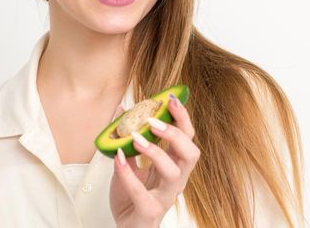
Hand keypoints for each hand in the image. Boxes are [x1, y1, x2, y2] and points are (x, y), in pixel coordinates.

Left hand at [109, 94, 200, 227]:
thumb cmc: (131, 198)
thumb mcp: (128, 163)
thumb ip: (126, 140)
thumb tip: (121, 110)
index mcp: (174, 165)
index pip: (187, 137)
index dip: (182, 117)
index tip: (170, 98)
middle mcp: (176, 180)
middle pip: (190, 153)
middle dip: (176, 133)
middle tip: (154, 120)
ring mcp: (165, 197)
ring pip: (174, 172)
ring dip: (156, 152)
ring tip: (136, 138)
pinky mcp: (150, 211)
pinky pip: (142, 193)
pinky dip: (128, 174)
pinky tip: (118, 159)